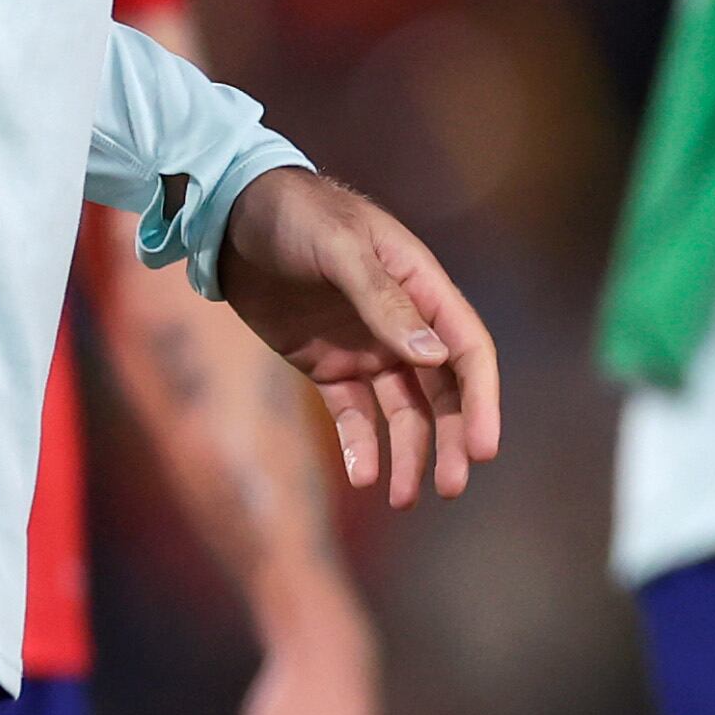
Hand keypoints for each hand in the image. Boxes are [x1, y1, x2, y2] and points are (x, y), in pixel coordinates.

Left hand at [215, 169, 502, 505]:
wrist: (230, 215)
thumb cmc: (296, 217)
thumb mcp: (341, 250)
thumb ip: (385, 302)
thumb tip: (435, 358)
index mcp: (422, 288)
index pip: (468, 351)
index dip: (482, 401)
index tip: (483, 450)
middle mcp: (403, 323)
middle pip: (444, 391)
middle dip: (452, 439)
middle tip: (452, 487)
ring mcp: (366, 346)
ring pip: (403, 411)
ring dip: (410, 453)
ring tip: (403, 499)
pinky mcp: (327, 364)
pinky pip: (353, 414)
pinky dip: (361, 446)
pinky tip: (363, 477)